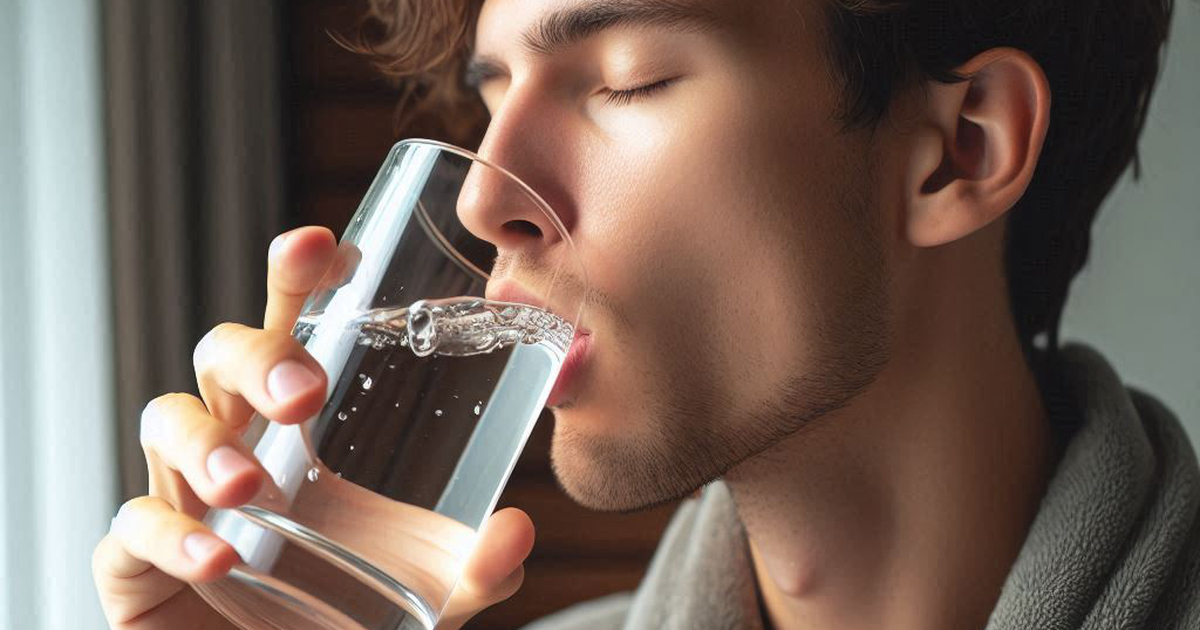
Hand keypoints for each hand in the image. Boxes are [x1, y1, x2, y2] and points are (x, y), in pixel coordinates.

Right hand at [91, 226, 533, 628]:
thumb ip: (478, 566)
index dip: (296, 278)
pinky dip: (170, 533)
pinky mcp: (140, 558)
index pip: (292, 328)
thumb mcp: (432, 590)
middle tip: (302, 395)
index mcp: (301, 428)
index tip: (319, 245)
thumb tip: (519, 531)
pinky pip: (133, 522)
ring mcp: (183, 494)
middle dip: (257, 357)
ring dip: (206, 445)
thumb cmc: (348, 615)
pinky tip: (216, 556)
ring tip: (248, 487)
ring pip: (168, 421)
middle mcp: (239, 443)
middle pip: (222, 354)